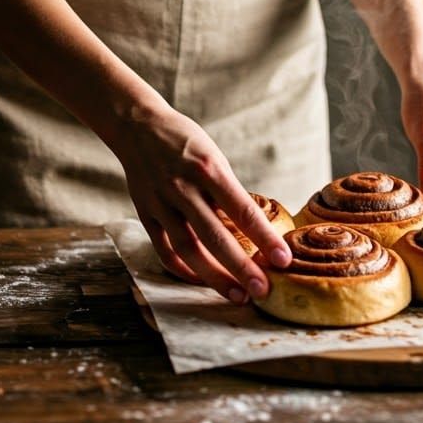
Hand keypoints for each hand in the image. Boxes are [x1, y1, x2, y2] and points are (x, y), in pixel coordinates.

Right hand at [106, 100, 292, 302]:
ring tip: (237, 296)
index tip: (284, 261)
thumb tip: (256, 229)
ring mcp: (161, 203)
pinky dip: (184, 270)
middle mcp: (184, 187)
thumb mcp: (215, 157)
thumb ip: (229, 192)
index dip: (265, 239)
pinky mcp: (145, 213)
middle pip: (216, 236)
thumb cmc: (186, 142)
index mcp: (209, 169)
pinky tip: (202, 281)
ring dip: (215, 277)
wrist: (138, 126)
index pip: (243, 211)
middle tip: (263, 291)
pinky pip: (165, 250)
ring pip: (189, 249)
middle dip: (242, 268)